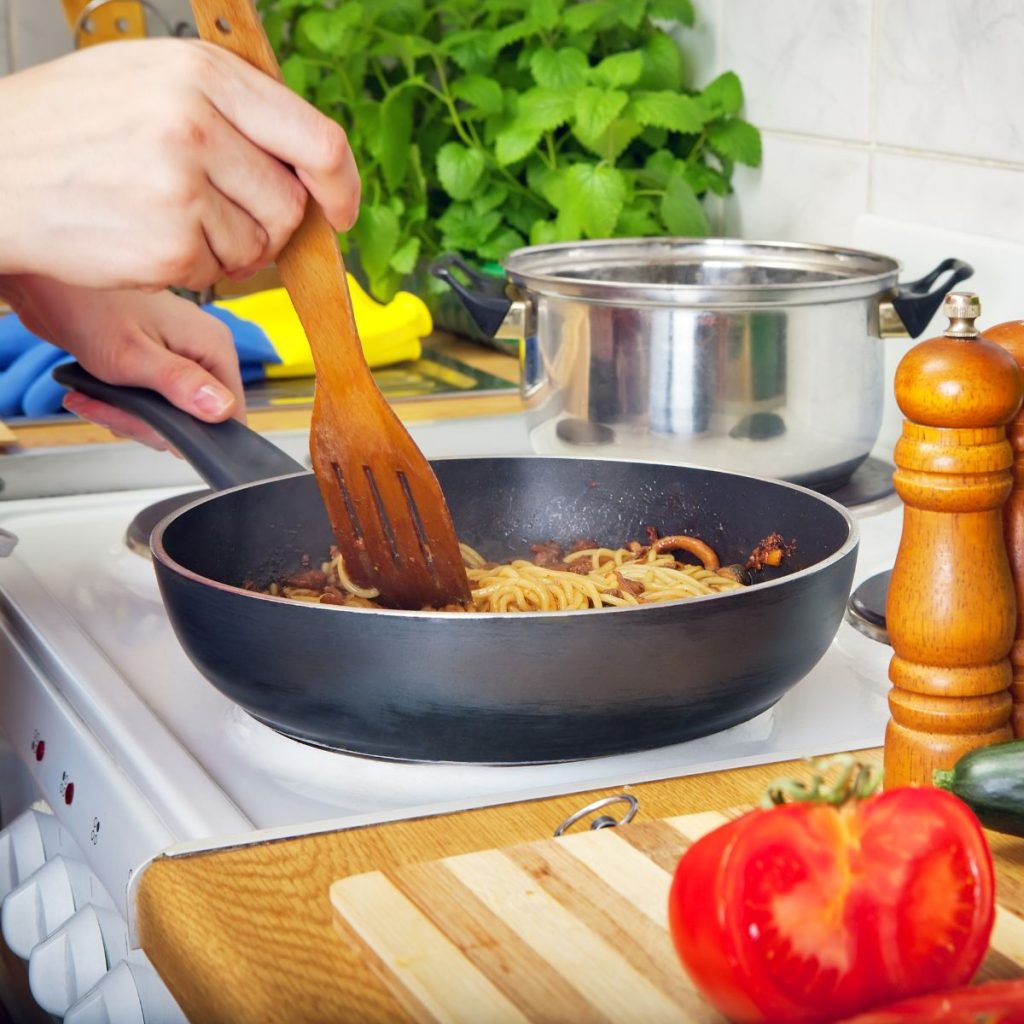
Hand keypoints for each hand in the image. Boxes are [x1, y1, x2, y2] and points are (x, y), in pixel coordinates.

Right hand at [0, 39, 359, 291]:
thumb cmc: (69, 126)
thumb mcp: (151, 80)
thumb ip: (232, 109)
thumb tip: (309, 160)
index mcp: (202, 73)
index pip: (319, 141)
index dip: (342, 185)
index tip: (341, 208)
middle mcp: (195, 124)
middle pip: (291, 204)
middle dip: (269, 222)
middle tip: (218, 212)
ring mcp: (180, 187)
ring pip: (260, 244)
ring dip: (229, 248)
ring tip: (168, 217)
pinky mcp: (167, 246)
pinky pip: (219, 273)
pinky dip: (194, 267)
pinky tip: (147, 237)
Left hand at [2, 275, 243, 450]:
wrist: (44, 279)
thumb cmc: (83, 304)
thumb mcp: (131, 356)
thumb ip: (179, 383)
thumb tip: (223, 409)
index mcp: (212, 346)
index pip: (230, 413)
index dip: (195, 432)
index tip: (153, 430)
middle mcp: (203, 350)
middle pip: (197, 418)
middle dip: (149, 425)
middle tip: (112, 414)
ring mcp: (182, 355)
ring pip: (170, 414)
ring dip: (128, 416)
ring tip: (91, 400)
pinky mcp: (158, 360)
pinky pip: (151, 401)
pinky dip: (121, 406)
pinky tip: (91, 395)